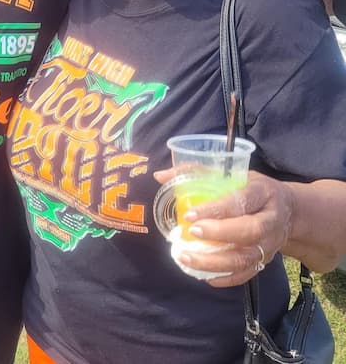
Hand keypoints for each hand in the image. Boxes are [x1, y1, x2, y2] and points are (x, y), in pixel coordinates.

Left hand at [155, 170, 293, 287]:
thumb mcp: (231, 173)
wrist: (290, 210)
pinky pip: (248, 274)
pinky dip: (226, 278)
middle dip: (219, 234)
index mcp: (262, 192)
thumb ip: (196, 172)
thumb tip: (160, 176)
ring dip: (215, 262)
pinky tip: (204, 276)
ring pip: (247, 257)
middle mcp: (270, 219)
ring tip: (185, 258)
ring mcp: (270, 244)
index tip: (190, 215)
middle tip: (190, 233)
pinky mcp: (266, 260)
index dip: (216, 209)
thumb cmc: (252, 188)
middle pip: (250, 231)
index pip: (241, 201)